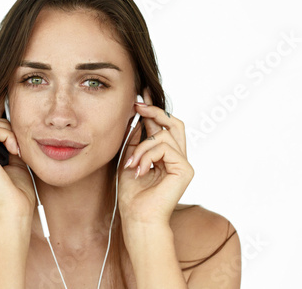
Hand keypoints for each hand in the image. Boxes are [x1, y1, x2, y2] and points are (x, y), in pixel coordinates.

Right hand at [0, 99, 35, 222]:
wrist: (14, 216)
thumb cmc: (18, 196)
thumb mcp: (16, 165)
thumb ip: (12, 148)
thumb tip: (16, 133)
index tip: (17, 138)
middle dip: (0, 123)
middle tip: (16, 142)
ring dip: (4, 128)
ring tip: (16, 147)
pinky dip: (7, 135)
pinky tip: (16, 151)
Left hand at [118, 88, 193, 225]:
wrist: (137, 217)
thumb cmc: (132, 193)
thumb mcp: (130, 159)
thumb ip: (136, 139)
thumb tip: (137, 115)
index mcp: (166, 155)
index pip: (164, 126)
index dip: (153, 110)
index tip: (138, 97)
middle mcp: (178, 157)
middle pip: (174, 123)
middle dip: (154, 111)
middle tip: (137, 106)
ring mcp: (184, 163)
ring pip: (164, 135)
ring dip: (140, 147)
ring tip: (130, 164)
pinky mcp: (185, 169)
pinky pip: (164, 148)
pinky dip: (146, 156)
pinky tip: (138, 170)